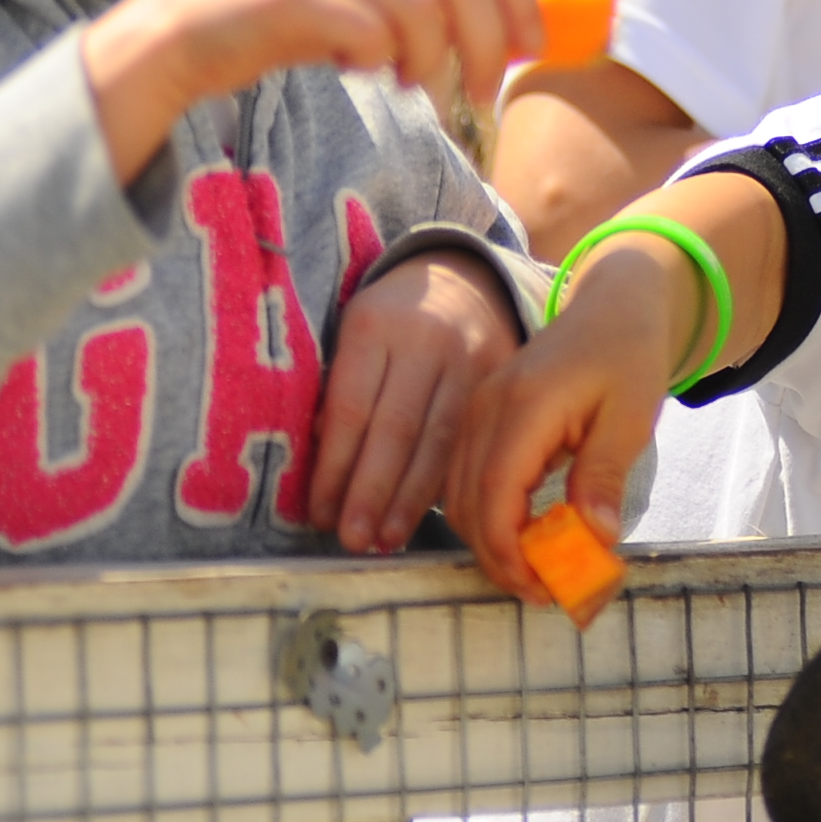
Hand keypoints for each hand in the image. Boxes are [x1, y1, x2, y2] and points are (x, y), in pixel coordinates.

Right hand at [84, 0, 541, 181]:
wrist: (177, 35)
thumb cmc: (278, 19)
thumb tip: (509, 25)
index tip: (529, 49)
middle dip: (487, 39)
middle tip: (481, 90)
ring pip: (426, 6)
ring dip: (430, 60)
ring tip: (408, 82)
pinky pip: (373, 32)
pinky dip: (380, 62)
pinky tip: (356, 70)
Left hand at [301, 250, 516, 554]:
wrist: (465, 282)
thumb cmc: (391, 320)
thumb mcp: (352, 335)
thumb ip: (337, 391)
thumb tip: (324, 464)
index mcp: (374, 325)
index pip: (352, 409)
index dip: (335, 467)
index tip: (319, 513)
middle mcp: (426, 341)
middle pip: (395, 430)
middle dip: (371, 492)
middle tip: (352, 539)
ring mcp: (470, 360)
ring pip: (437, 442)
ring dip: (409, 499)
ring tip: (385, 539)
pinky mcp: (501, 380)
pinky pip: (469, 440)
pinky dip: (444, 482)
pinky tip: (426, 515)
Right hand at [443, 234, 697, 598]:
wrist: (614, 303)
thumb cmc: (629, 354)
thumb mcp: (631, 415)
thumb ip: (605, 474)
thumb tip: (594, 538)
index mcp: (524, 406)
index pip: (495, 495)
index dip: (510, 552)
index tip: (542, 588)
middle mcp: (487, 409)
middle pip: (468, 504)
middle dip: (499, 558)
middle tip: (543, 592)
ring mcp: (478, 411)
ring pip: (460, 496)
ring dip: (490, 542)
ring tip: (536, 572)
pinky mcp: (481, 417)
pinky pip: (468, 478)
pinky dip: (488, 515)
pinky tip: (524, 537)